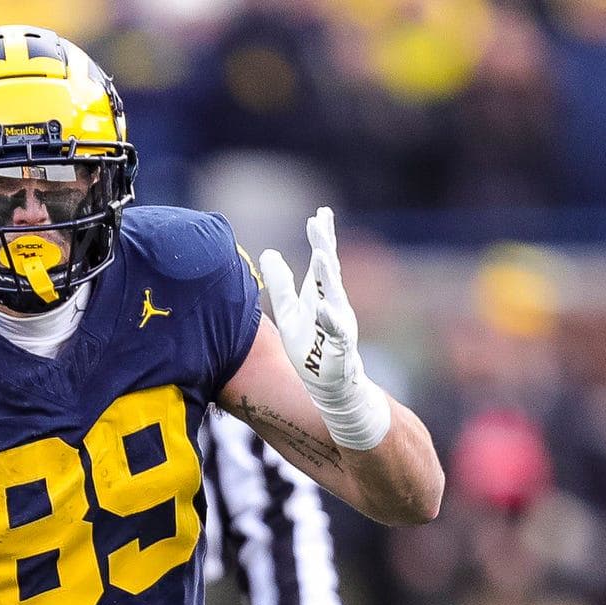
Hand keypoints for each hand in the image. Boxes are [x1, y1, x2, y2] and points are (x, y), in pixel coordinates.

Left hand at [258, 208, 390, 450]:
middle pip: (329, 272)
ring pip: (334, 297)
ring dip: (328, 276)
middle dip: (325, 245)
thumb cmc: (311, 349)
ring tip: (322, 255)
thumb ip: (282, 282)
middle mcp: (334, 307)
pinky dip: (330, 320)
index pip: (323, 262)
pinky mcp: (340, 350)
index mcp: (323, 296)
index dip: (322, 237)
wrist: (334, 390)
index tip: (320, 212)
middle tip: (320, 220)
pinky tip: (323, 309)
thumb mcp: (291, 311)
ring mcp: (340, 328)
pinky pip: (336, 333)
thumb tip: (266, 252)